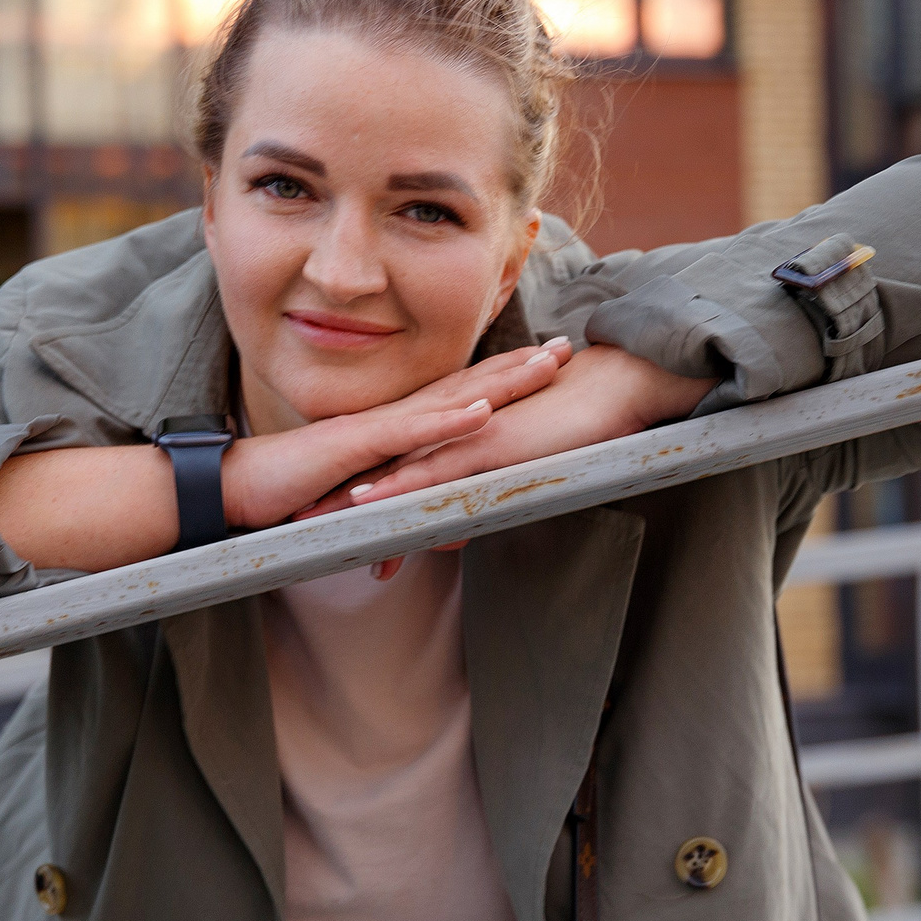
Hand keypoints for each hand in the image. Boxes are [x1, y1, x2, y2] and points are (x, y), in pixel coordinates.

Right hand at [217, 339, 573, 529]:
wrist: (238, 486)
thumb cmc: (290, 490)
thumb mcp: (360, 494)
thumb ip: (396, 493)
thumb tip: (427, 510)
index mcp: (396, 426)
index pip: (459, 396)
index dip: (502, 377)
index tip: (543, 363)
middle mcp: (394, 418)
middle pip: (467, 387)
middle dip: (519, 367)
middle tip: (567, 348)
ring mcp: (379, 428)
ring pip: (450, 400)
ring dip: (499, 382)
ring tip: (544, 367)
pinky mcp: (360, 446)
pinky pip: (413, 433)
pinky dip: (450, 422)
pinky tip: (484, 411)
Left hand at [314, 344, 709, 577]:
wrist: (622, 387)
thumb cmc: (584, 425)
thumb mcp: (525, 472)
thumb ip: (487, 496)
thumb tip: (459, 533)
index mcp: (459, 436)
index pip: (400, 466)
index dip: (359, 489)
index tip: (321, 515)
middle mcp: (454, 432)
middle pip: (385, 469)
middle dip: (339, 500)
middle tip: (297, 526)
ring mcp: (467, 436)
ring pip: (399, 473)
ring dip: (354, 500)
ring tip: (313, 525)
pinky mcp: (487, 445)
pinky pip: (436, 469)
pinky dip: (400, 486)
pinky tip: (368, 501)